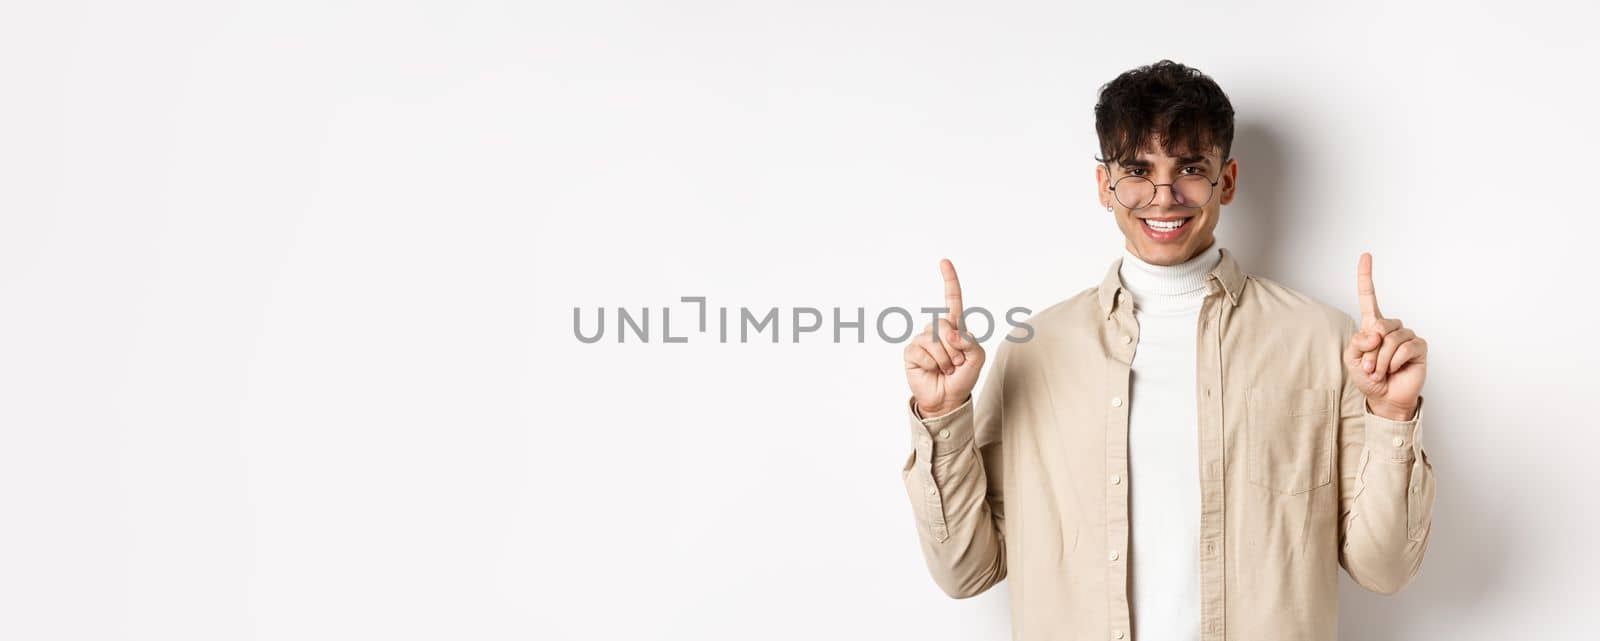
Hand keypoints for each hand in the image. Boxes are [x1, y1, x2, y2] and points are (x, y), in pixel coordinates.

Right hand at [904, 258, 986, 417]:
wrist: (947, 399)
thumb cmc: (963, 377)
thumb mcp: (977, 358)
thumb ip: (970, 342)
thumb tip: (949, 333)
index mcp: (954, 327)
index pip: (952, 299)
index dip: (949, 280)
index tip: (944, 261)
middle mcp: (937, 330)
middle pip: (945, 324)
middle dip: (955, 347)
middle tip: (957, 364)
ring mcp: (922, 340)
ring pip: (936, 340)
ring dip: (946, 359)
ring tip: (946, 369)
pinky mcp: (911, 351)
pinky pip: (924, 351)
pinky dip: (933, 363)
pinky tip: (932, 370)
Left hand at [1343, 252, 1426, 420]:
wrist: (1384, 398)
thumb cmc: (1368, 377)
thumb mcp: (1352, 359)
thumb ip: (1357, 342)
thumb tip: (1375, 333)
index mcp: (1372, 325)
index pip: (1369, 297)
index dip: (1366, 276)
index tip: (1366, 255)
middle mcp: (1390, 327)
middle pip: (1378, 327)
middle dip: (1369, 352)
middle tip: (1369, 367)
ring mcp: (1406, 335)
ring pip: (1390, 341)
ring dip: (1380, 361)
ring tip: (1380, 372)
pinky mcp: (1419, 347)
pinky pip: (1404, 349)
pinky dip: (1393, 363)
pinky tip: (1395, 370)